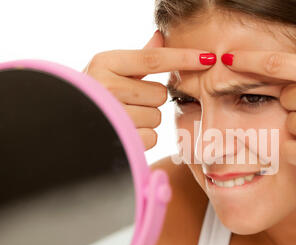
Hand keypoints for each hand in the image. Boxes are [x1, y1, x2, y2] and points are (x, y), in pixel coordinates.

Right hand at [83, 30, 214, 149]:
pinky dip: (143, 137)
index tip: (208, 57)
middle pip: (159, 94)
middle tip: (130, 102)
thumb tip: (160, 36)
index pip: (153, 59)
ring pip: (157, 117)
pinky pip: (152, 136)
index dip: (183, 57)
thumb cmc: (95, 94)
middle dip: (150, 100)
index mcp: (106, 63)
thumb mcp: (111, 70)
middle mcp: (106, 85)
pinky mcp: (119, 138)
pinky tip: (126, 132)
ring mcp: (112, 113)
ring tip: (125, 117)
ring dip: (147, 119)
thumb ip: (139, 57)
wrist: (68, 122)